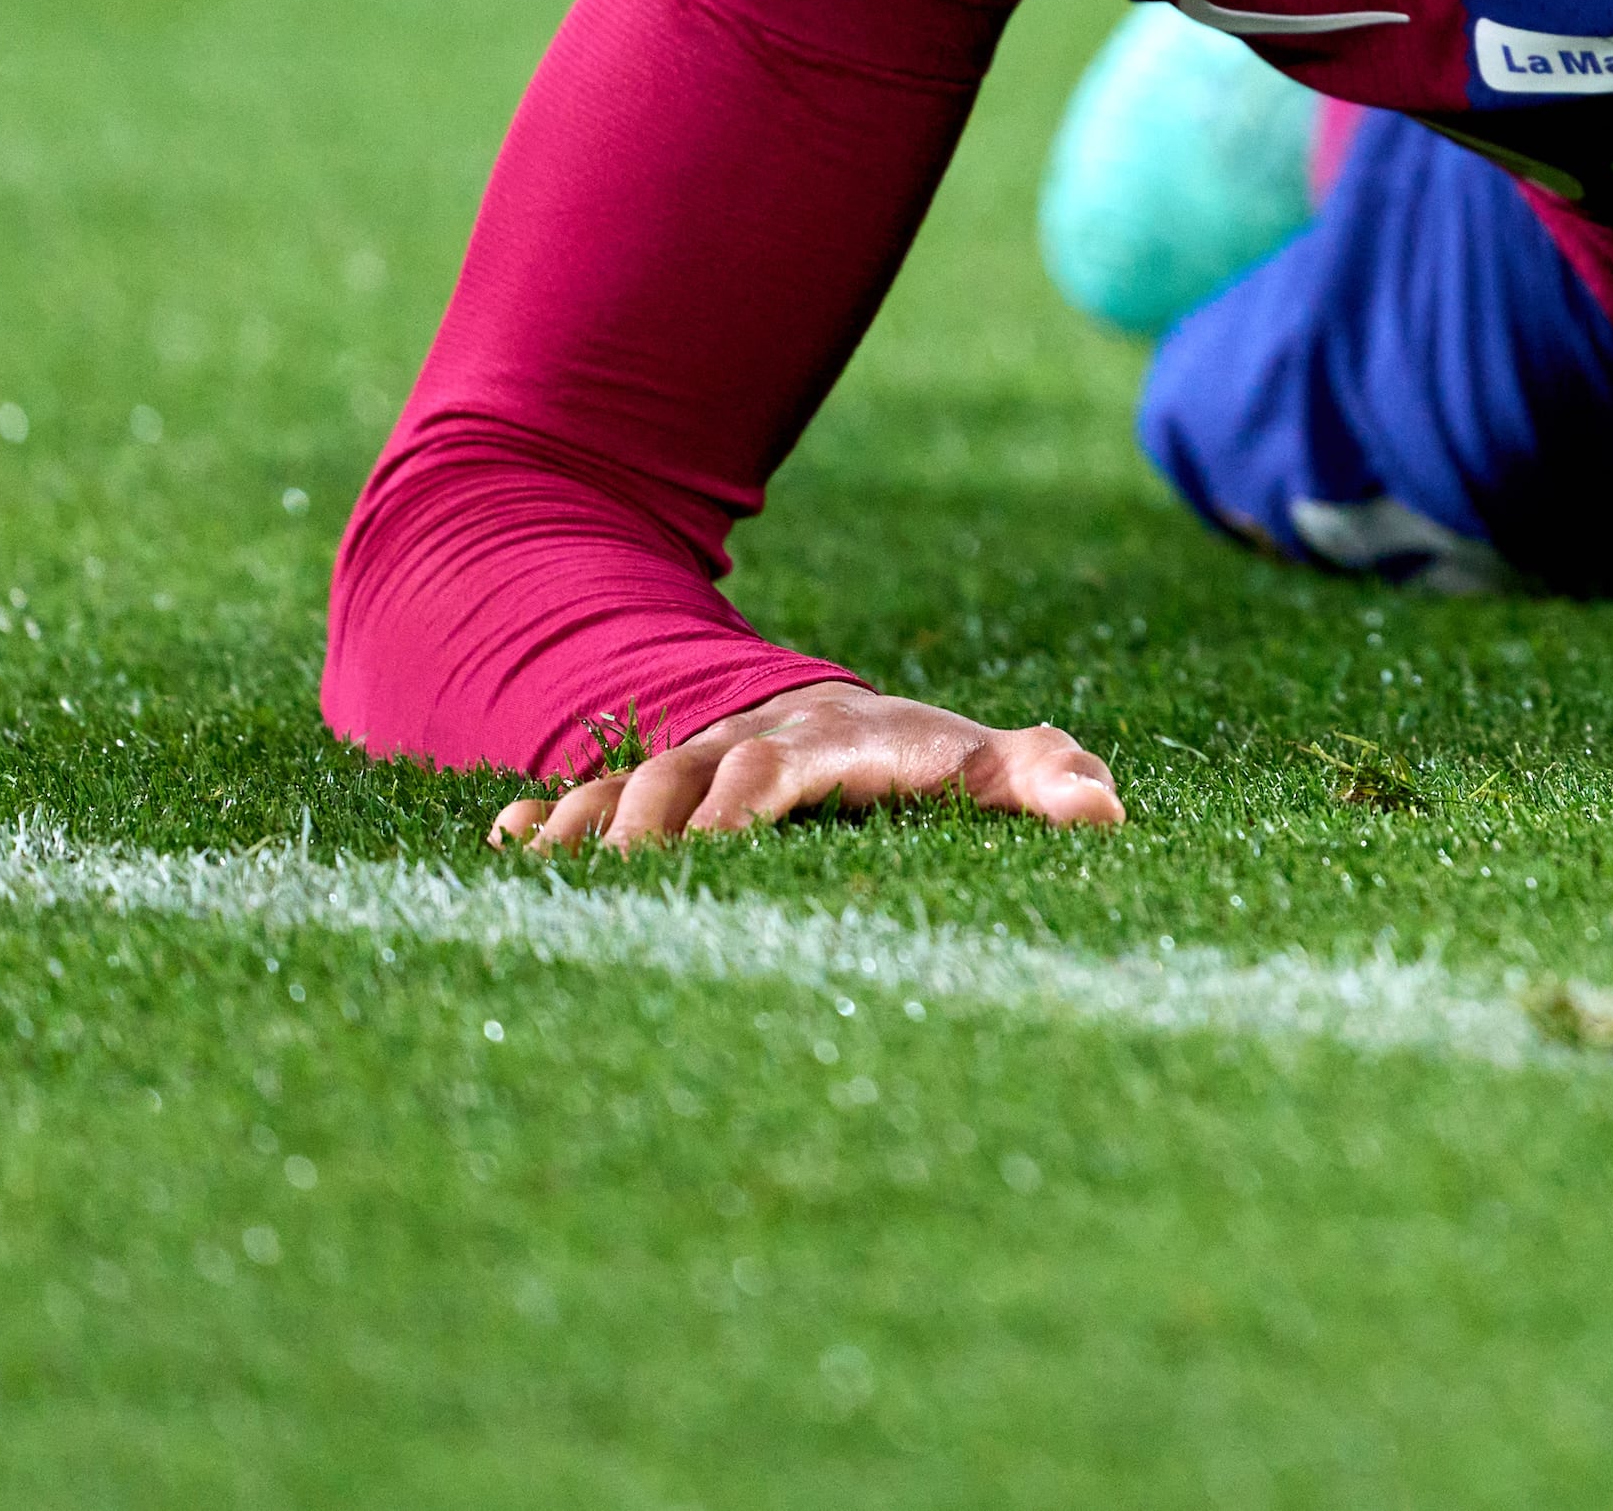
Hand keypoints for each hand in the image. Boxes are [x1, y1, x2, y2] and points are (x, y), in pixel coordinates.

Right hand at [487, 680, 1124, 851]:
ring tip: (540, 881)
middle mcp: (748, 743)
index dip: (743, 806)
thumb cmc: (938, 763)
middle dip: (643, 826)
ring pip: (622, 787)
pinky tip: (504, 854)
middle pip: (681, 777)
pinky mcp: (651, 789)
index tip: (714, 854)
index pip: (778, 768)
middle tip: (608, 889)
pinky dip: (542, 820)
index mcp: (829, 741)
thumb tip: (1109, 810)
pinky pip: (585, 794)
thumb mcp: (995, 769)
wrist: (863, 722)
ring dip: (580, 830)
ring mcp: (693, 763)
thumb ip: (1049, 778)